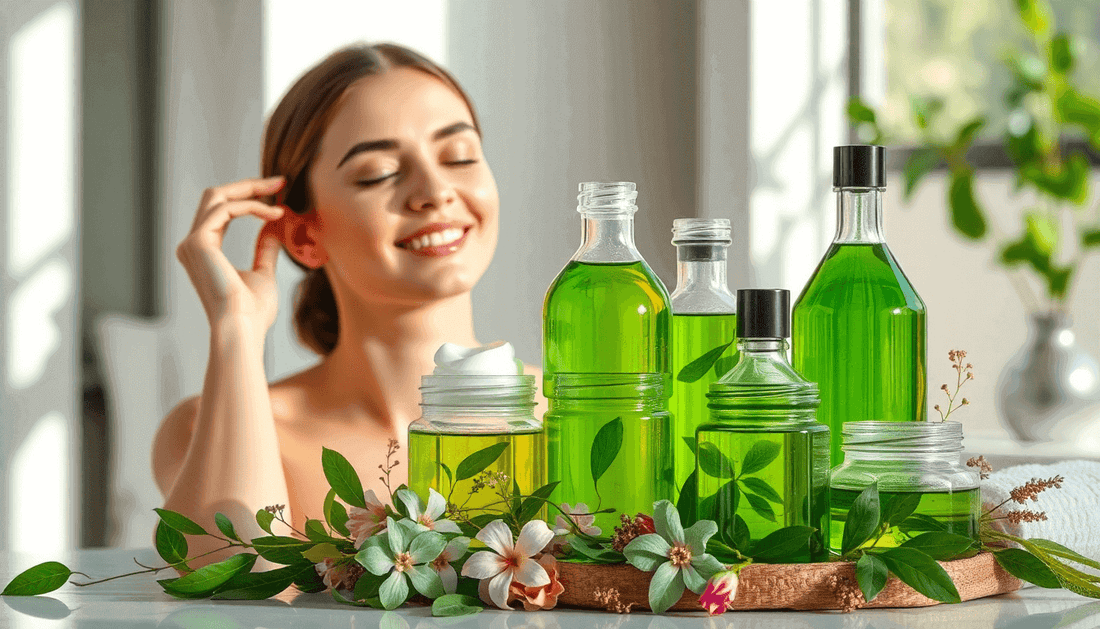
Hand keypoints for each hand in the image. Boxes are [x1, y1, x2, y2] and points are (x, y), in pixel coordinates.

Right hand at [176, 177, 286, 334]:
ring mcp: (192, 243)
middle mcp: (192, 245)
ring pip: (218, 196)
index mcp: (204, 252)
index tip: (279, 193)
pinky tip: (274, 213)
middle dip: (249, 185)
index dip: (250, 197)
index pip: (222, 211)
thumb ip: (265, 250)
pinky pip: (226, 209)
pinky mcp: (198, 242)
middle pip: (216, 196)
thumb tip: (274, 229)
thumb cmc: (253, 312)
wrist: (243, 329)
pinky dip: (252, 206)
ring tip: (280, 193)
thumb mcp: (263, 273)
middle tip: (280, 181)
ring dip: (251, 190)